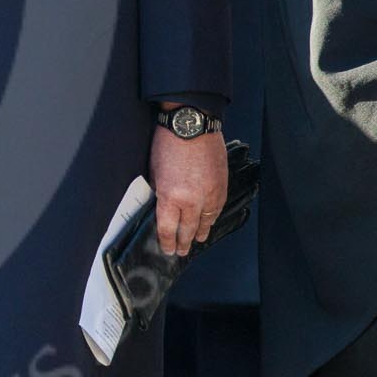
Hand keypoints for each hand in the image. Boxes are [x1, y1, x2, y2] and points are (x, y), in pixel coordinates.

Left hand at [150, 123, 227, 256]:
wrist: (192, 124)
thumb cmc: (168, 143)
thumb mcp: (154, 171)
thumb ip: (160, 192)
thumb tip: (162, 207)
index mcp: (171, 198)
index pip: (168, 229)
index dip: (167, 242)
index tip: (167, 249)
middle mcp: (192, 201)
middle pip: (188, 230)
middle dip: (183, 243)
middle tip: (180, 252)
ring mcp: (210, 194)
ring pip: (206, 221)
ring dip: (200, 233)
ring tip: (196, 240)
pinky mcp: (221, 185)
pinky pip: (218, 208)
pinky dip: (212, 217)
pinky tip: (209, 222)